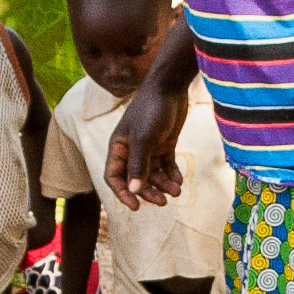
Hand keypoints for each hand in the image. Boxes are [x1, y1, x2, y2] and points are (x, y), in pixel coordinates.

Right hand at [107, 91, 185, 207]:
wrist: (171, 87)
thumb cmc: (152, 109)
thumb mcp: (144, 138)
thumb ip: (138, 165)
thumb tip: (133, 191)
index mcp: (118, 147)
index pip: (114, 177)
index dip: (123, 193)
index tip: (136, 206)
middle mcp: (131, 150)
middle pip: (136, 179)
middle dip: (149, 192)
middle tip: (163, 202)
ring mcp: (148, 148)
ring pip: (153, 174)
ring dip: (163, 185)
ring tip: (177, 191)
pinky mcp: (164, 144)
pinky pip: (165, 166)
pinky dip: (172, 175)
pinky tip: (179, 180)